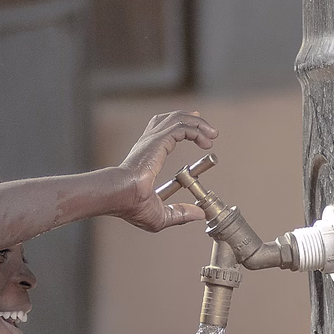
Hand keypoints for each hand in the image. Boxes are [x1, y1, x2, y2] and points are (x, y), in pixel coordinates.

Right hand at [113, 111, 217, 232]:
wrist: (121, 195)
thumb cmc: (132, 206)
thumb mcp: (161, 215)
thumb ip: (180, 213)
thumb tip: (199, 214)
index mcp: (146, 155)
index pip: (163, 132)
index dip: (181, 128)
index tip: (197, 131)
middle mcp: (148, 143)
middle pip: (171, 119)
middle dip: (193, 120)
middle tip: (209, 129)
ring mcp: (153, 139)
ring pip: (178, 118)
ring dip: (198, 123)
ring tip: (212, 134)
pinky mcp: (159, 140)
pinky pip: (182, 127)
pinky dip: (196, 130)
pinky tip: (206, 141)